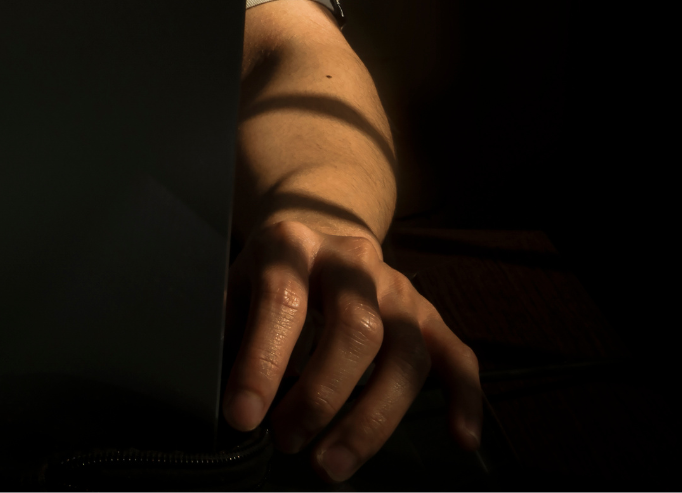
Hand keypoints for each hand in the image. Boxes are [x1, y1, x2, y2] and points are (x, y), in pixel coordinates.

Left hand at [223, 219, 481, 483]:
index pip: (282, 302)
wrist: (317, 226)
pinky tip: (459, 439)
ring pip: (405, 353)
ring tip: (332, 464)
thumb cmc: (270, 272)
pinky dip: (465, 400)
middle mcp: (352, 263)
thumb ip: (230, 333)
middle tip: (288, 442)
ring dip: (373, 418)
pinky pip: (458, 357)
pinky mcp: (429, 315)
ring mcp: (398, 288)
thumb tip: (224, 401)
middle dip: (322, 396)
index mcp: (292, 247)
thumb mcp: (236, 283)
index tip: (243, 417)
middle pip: (356, 329)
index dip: (262, 363)